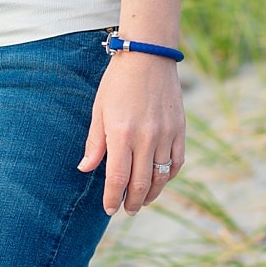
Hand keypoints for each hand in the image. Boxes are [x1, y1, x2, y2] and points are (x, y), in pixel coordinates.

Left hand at [77, 52, 184, 215]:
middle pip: (141, 184)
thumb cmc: (118, 82)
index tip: (109, 209)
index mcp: (121, 134)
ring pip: (161, 177)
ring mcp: (166, 134)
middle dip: (132, 203)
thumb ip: (95, 143)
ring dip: (151, 194)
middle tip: (127, 210)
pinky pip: (177, 162)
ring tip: (143, 201)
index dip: (112, 199)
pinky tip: (159, 180)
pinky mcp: (180, 129)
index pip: (117, 179)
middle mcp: (146, 138)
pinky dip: (168, 176)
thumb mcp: (99, 110)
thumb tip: (85, 169)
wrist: (148, 56)